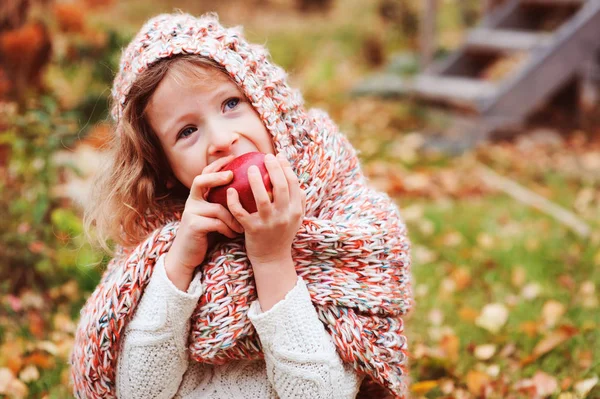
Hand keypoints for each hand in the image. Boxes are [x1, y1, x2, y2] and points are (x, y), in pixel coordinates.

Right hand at [166, 155, 244, 281]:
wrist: (189, 256)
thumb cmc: (208, 234)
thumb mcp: (216, 216)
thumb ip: (225, 203)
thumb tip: (251, 190)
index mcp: (198, 197)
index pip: (205, 174)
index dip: (217, 164)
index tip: (232, 157)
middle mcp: (192, 201)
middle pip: (200, 181)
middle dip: (216, 176)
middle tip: (232, 175)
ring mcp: (191, 213)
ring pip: (217, 207)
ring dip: (233, 218)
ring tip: (242, 227)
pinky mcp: (193, 225)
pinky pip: (217, 222)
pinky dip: (228, 228)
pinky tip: (234, 234)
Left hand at [227, 153, 305, 266]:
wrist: (272, 259)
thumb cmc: (282, 234)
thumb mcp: (296, 218)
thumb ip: (299, 199)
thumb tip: (294, 176)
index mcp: (295, 211)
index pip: (294, 183)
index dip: (286, 167)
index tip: (278, 156)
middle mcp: (284, 216)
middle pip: (280, 187)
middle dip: (273, 168)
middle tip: (265, 156)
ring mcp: (268, 223)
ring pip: (261, 198)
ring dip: (255, 181)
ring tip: (249, 168)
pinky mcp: (253, 230)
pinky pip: (241, 213)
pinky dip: (235, 201)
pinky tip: (231, 190)